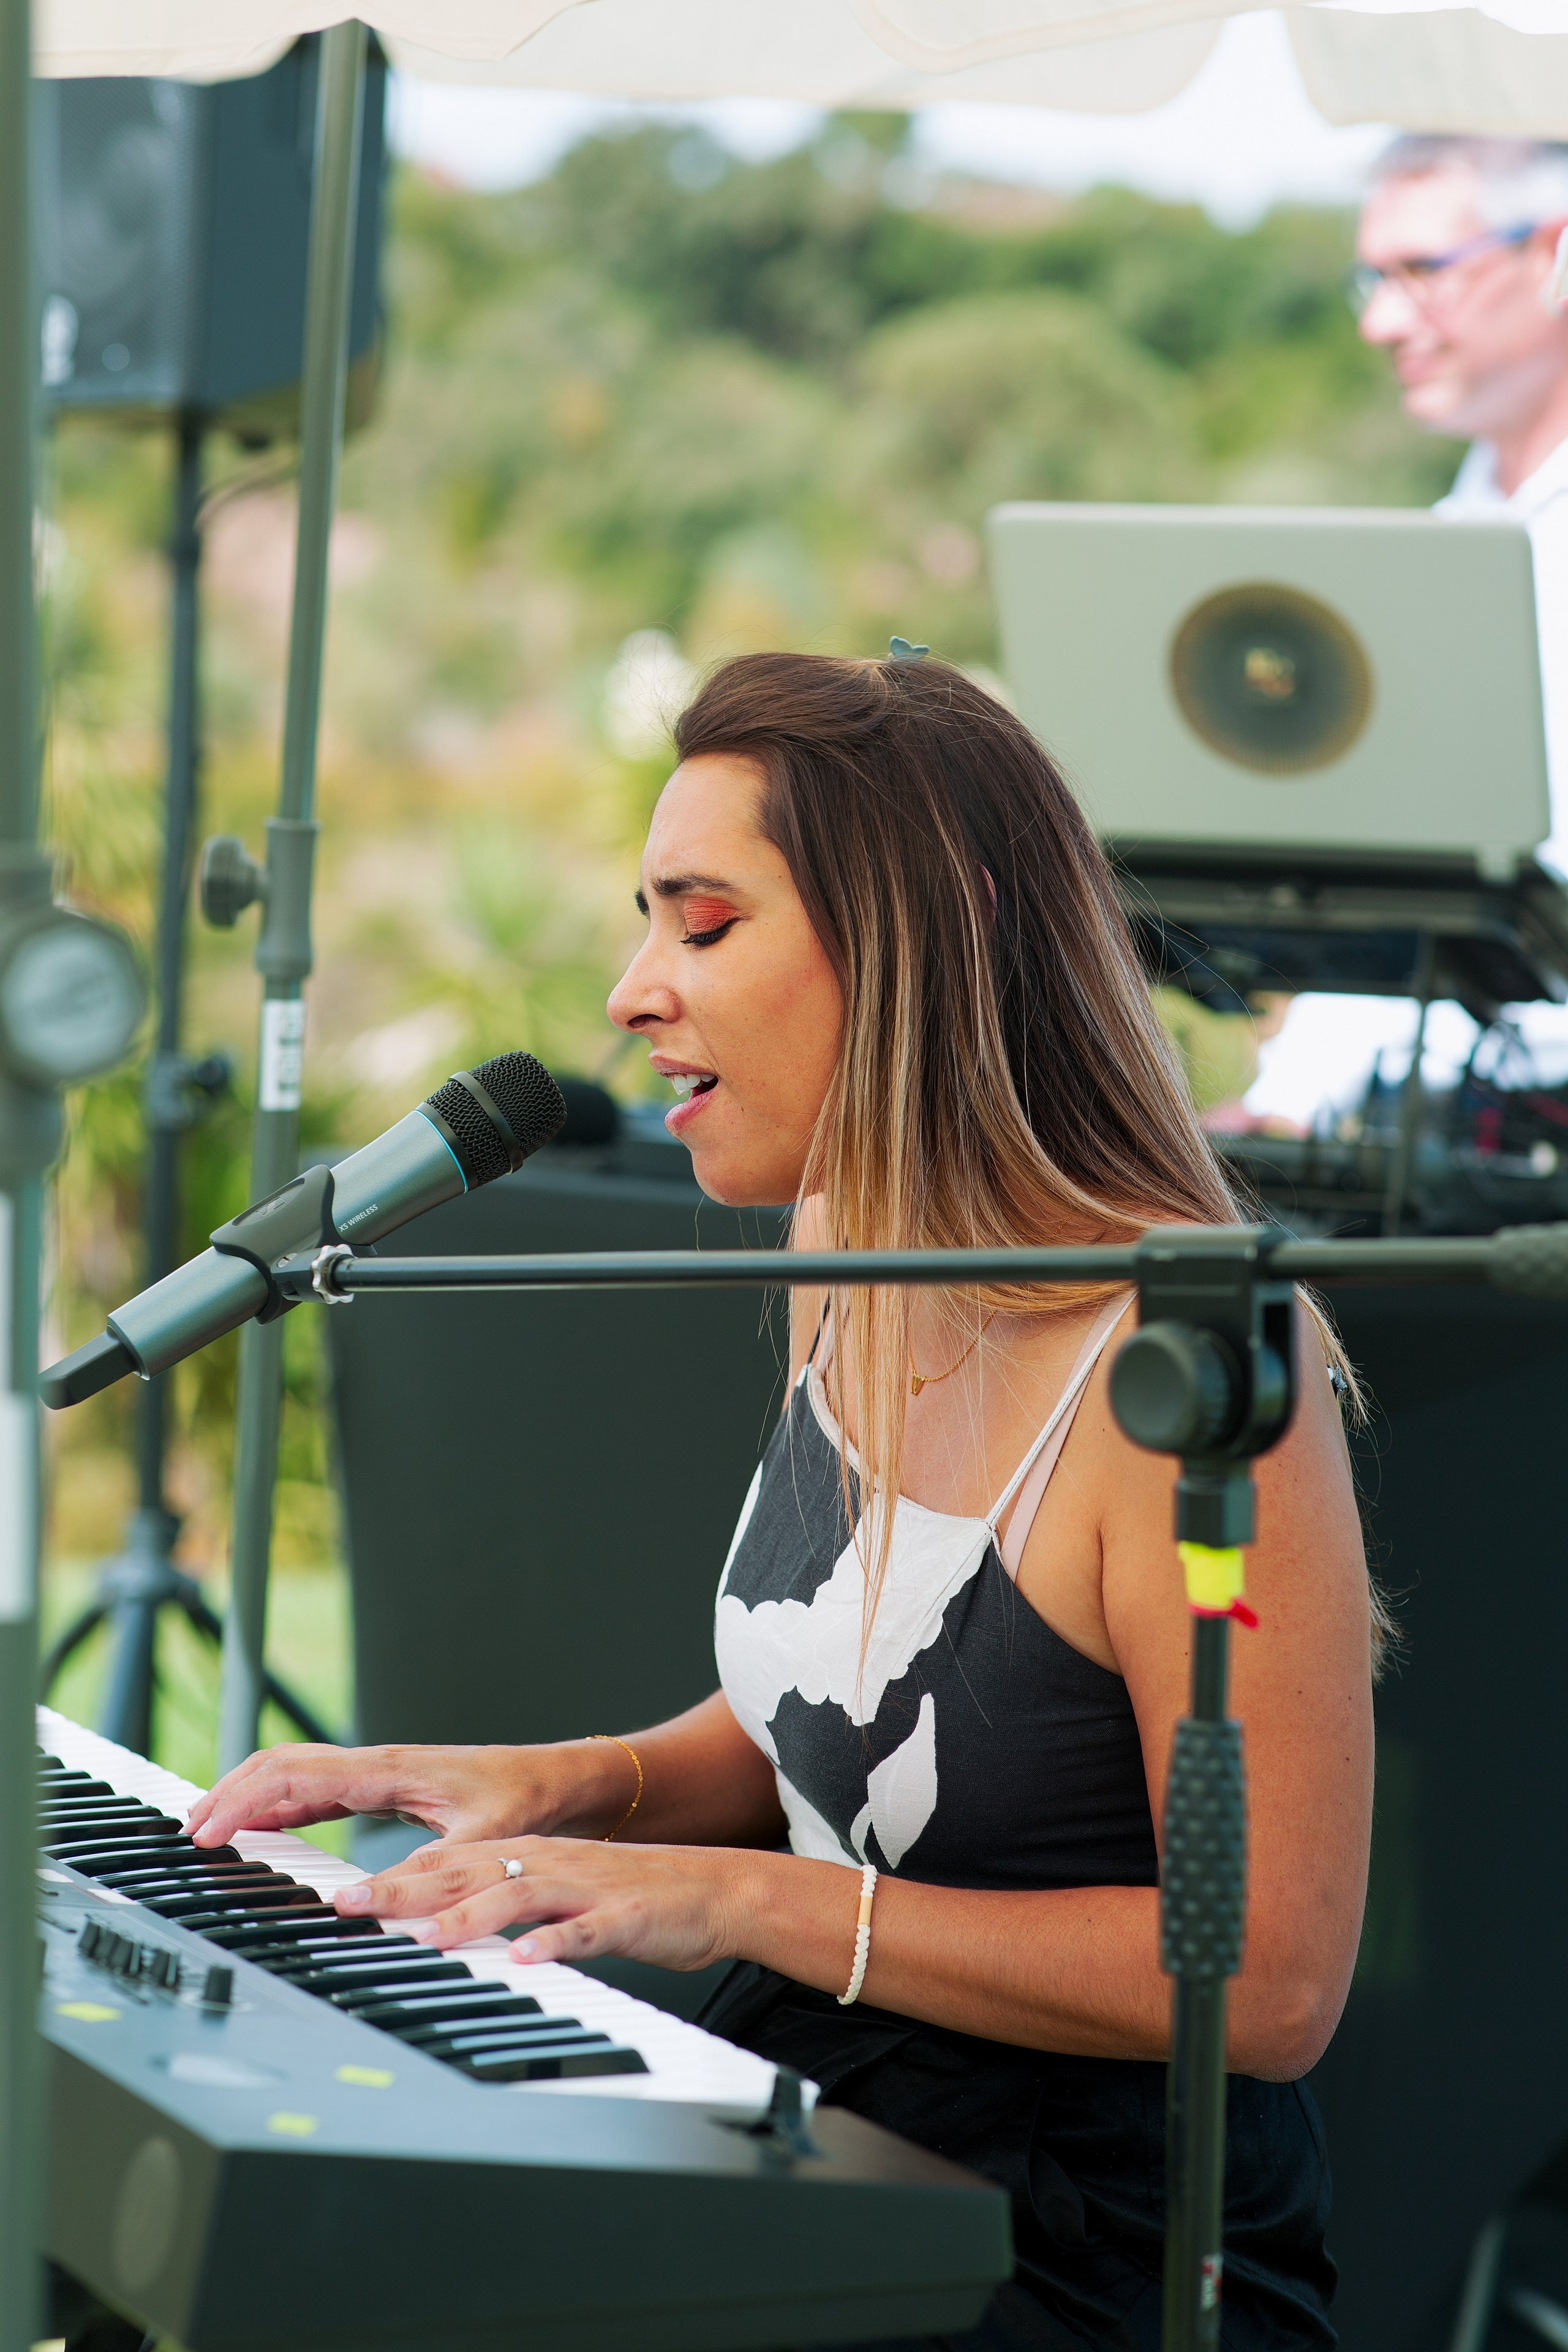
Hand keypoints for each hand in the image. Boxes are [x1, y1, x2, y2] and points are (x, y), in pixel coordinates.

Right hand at [184, 1741, 612, 1851]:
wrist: (555, 1780)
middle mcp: (376, 1765)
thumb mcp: (484, 1840)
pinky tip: (263, 1829)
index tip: (207, 1830)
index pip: (297, 1776)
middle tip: (189, 1831)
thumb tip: (374, 1900)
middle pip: (283, 1765)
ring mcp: (377, 1774)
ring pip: (296, 1773)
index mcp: (389, 1770)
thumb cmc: (525, 1801)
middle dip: (231, 1792)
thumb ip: (432, 1869)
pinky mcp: (384, 1788)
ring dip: (250, 1795)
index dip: (246, 1801)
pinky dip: (281, 1805)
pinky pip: (318, 1790)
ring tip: (209, 1827)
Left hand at [334, 1833, 750, 1970]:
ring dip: (470, 1915)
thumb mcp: (554, 1893)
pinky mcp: (622, 1917)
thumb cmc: (628, 1899)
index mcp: (526, 1857)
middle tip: (353, 1906)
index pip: (447, 1863)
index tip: (340, 1899)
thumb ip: (499, 1904)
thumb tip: (434, 1922)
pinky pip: (584, 1930)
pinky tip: (529, 1956)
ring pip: (517, 1895)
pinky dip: (555, 1941)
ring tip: (428, 1934)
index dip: (392, 1879)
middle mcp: (546, 1864)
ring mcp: (584, 1888)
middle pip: (466, 1873)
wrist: (711, 1890)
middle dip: (406, 1891)